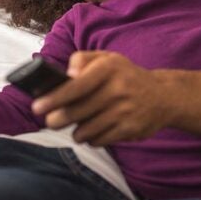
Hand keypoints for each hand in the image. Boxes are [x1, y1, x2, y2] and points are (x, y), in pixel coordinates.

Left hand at [31, 51, 173, 145]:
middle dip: (57, 120)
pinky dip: (91, 139)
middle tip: (51, 121)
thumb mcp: (107, 59)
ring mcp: (125, 111)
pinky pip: (99, 140)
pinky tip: (93, 131)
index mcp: (109, 68)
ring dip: (76, 131)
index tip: (37, 107)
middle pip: (76, 112)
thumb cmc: (125, 76)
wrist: (164, 96)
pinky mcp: (130, 129)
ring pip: (86, 130)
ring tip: (75, 126)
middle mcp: (118, 89)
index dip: (54, 98)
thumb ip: (82, 59)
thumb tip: (67, 74)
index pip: (76, 85)